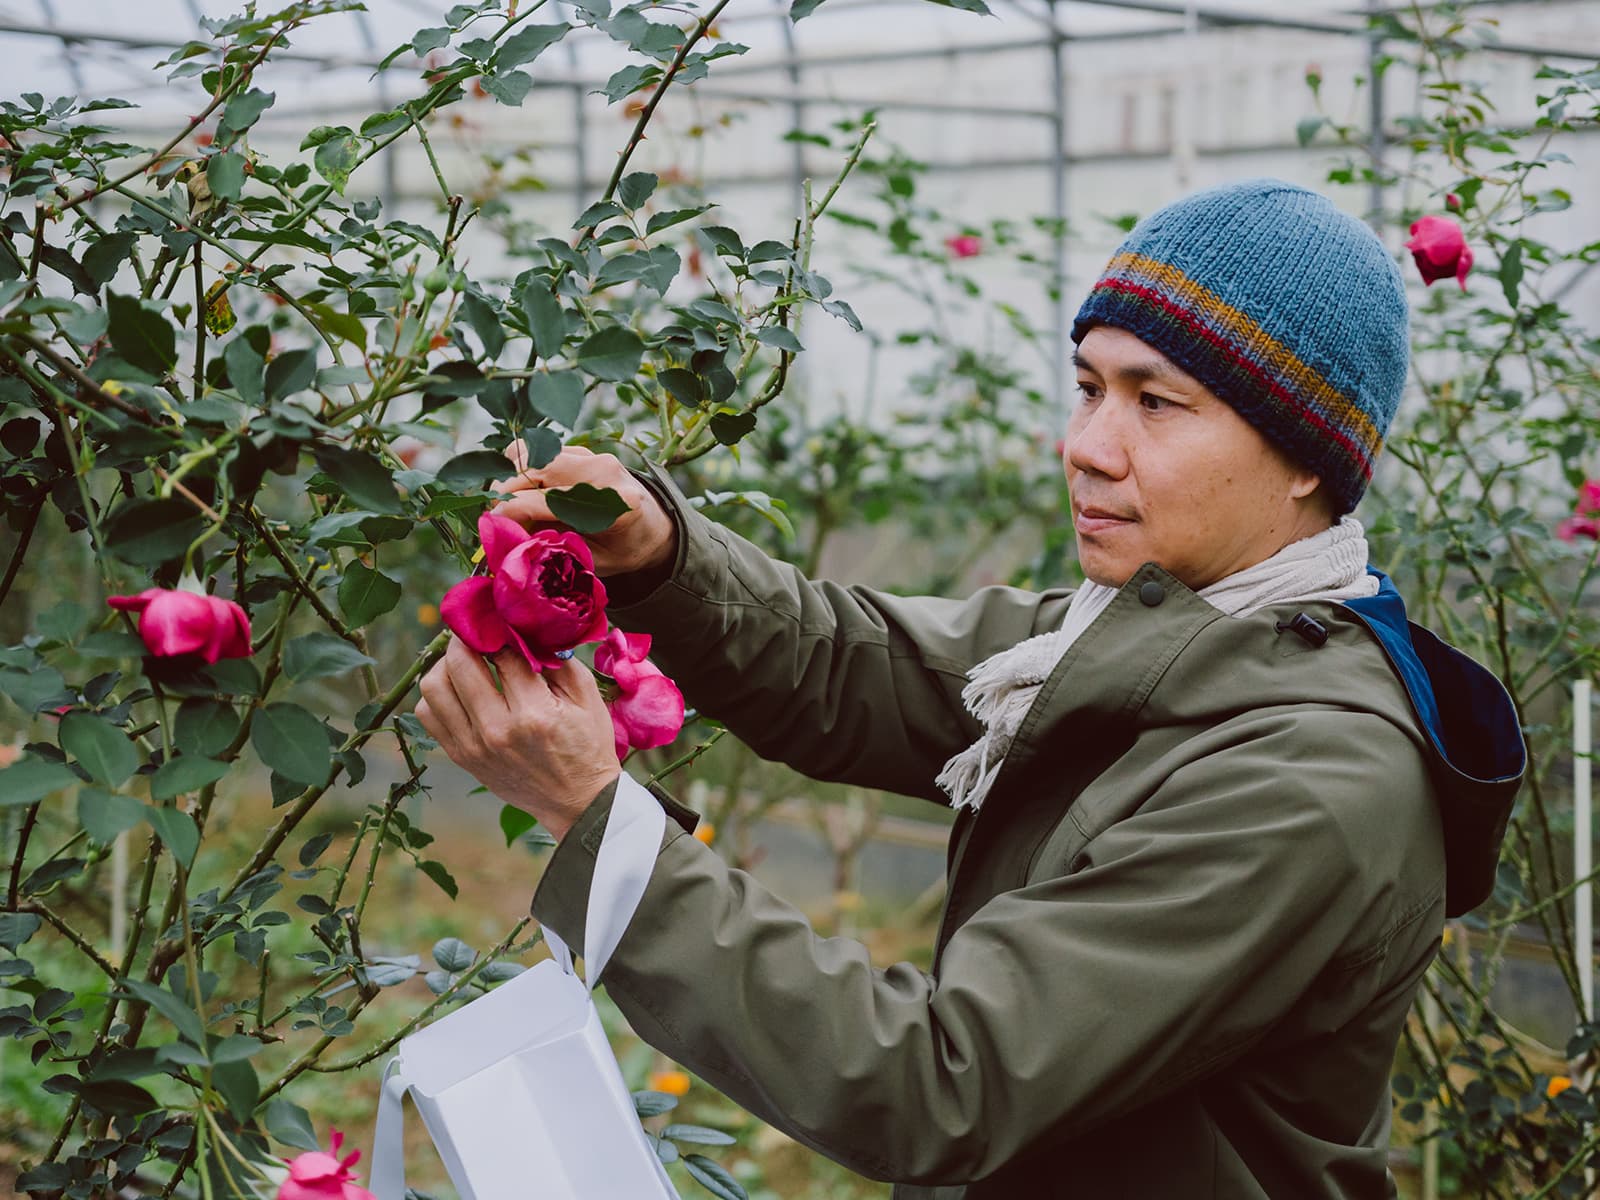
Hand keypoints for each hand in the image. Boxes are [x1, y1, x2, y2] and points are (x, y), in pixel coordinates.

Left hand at [415, 636, 619, 841]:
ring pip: (433, 688)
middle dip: (466, 639)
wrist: (578, 802)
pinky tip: (459, 691)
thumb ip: (557, 659)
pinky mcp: (461, 757)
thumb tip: (526, 629)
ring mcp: (474, 746)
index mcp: (534, 713)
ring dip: (446, 666)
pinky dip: (437, 696)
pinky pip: (427, 715)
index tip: (501, 620)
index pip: (502, 653)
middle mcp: (497, 730)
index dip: (500, 630)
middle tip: (478, 633)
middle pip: (458, 664)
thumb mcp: (587, 698)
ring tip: (465, 662)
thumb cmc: (587, 746)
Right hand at [492, 444, 676, 576]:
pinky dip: (522, 467)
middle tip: (494, 514)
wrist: (652, 525)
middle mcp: (606, 472)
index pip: (553, 500)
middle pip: (539, 467)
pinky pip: (540, 450)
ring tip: (507, 501)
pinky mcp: (583, 451)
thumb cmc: (622, 549)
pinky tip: (521, 489)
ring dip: (512, 474)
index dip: (516, 509)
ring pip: (535, 452)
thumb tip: (508, 534)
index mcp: (616, 505)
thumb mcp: (592, 559)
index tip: (493, 521)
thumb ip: (555, 545)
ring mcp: (594, 456)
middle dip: (508, 489)